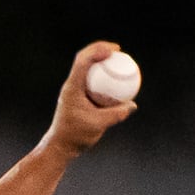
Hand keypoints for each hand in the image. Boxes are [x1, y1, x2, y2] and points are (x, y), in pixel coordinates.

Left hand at [42, 41, 139, 157]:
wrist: (61, 145)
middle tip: (117, 50)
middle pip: (83, 58)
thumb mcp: (98, 125)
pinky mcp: (77, 95)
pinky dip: (101, 74)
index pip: (83, 62)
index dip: (97, 51)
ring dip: (98, 58)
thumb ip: (116, 114)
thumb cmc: (76, 136)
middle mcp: (71, 85)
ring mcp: (73, 89)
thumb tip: (132, 105)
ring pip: (85, 66)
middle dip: (99, 48)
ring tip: (116, 58)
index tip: (113, 51)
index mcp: (72, 88)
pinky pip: (90, 79)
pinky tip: (114, 77)